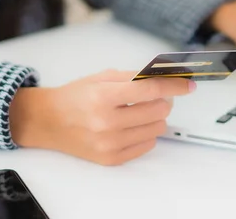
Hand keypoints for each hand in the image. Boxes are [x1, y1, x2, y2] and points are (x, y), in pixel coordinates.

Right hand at [9, 70, 195, 165]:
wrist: (47, 121)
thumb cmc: (75, 96)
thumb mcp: (102, 78)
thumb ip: (133, 77)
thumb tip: (164, 77)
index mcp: (103, 97)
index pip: (150, 90)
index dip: (174, 86)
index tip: (188, 84)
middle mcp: (106, 122)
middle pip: (158, 111)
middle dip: (164, 101)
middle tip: (157, 96)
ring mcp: (109, 143)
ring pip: (156, 129)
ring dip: (156, 117)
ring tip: (142, 111)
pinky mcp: (111, 159)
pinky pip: (147, 145)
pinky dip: (147, 133)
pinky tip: (134, 125)